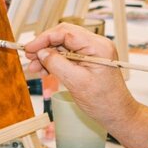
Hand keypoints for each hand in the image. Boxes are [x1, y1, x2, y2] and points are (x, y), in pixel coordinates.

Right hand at [25, 23, 147, 147]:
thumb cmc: (104, 102)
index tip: (30, 48)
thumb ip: (57, 64)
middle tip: (29, 57)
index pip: (66, 32)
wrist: (117, 115)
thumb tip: (41, 52)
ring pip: (64, 46)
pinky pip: (68, 55)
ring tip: (35, 67)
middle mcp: (96, 45)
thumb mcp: (76, 83)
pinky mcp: (89, 60)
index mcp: (97, 46)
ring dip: (48, 55)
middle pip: (63, 37)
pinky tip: (45, 70)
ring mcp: (93, 52)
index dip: (45, 38)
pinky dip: (55, 61)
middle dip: (45, 46)